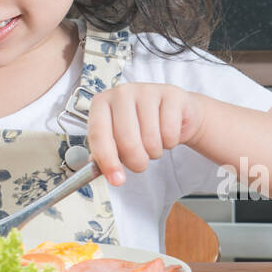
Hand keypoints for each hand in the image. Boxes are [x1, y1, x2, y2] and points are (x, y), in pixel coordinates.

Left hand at [85, 84, 204, 185]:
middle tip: (140, 162)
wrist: (174, 113)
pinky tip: (166, 133)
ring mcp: (146, 91)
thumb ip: (105, 154)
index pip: (98, 134)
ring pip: (150, 139)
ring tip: (153, 143)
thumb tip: (102, 171)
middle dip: (136, 161)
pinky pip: (170, 133)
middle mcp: (122, 93)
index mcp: (102, 103)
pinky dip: (170, 142)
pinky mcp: (171, 94)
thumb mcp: (118, 138)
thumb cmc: (140, 126)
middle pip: (126, 140)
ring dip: (154, 152)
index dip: (107, 161)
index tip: (116, 180)